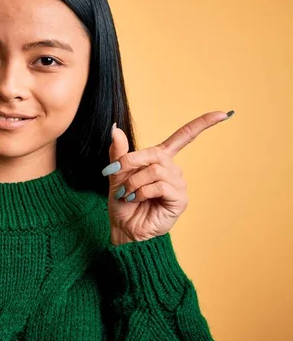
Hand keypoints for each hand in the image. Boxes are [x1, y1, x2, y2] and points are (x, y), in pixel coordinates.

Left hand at [102, 110, 233, 245]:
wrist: (122, 227)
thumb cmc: (122, 202)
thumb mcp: (116, 174)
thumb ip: (119, 152)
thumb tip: (115, 129)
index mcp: (160, 159)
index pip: (184, 137)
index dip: (202, 124)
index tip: (223, 113)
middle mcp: (173, 170)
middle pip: (156, 154)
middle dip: (132, 162)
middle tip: (117, 174)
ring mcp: (178, 184)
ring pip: (155, 170)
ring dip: (134, 182)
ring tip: (128, 194)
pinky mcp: (180, 199)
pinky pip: (161, 186)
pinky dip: (143, 191)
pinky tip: (137, 199)